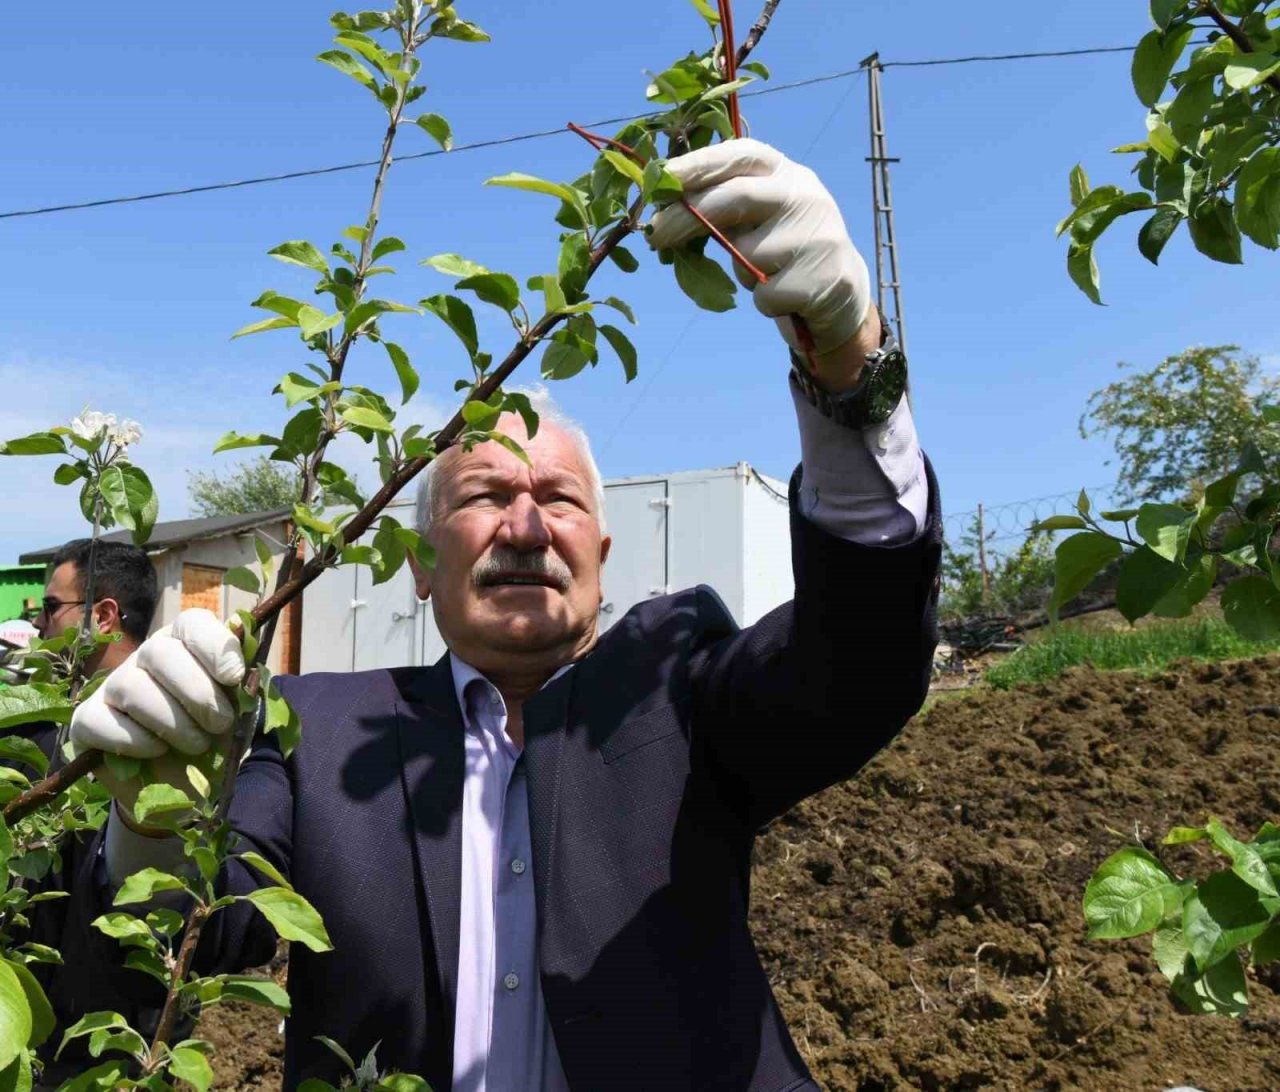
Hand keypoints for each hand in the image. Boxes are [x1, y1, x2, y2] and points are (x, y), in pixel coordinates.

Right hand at [70, 609, 245, 831]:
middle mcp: (146, 658)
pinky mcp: (87, 721)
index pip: (192, 623)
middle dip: (197, 692)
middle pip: (160, 652)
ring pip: (132, 688)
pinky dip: (135, 741)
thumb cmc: (216, 736)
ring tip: (196, 744)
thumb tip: (246, 643)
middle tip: (221, 723)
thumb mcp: (240, 710)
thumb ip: (245, 679)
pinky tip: (158, 751)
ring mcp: (112, 687)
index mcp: (186, 645)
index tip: (235, 677)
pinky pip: (101, 721)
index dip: (214, 646)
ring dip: (172, 722)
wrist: (188, 784)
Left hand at [646, 139, 873, 365]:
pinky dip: (764, 302)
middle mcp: (803, 195)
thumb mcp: (759, 217)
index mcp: (785, 173)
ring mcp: (816, 235)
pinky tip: (787, 295)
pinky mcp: (820, 278)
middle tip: (654, 235)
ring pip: (746, 256)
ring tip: (768, 273)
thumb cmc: (782, 250)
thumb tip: (662, 211)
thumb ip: (722, 207)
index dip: (698, 164)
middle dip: (688, 216)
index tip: (660, 177)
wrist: (840, 290)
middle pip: (735, 198)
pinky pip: (765, 294)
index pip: (739, 156)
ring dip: (742, 273)